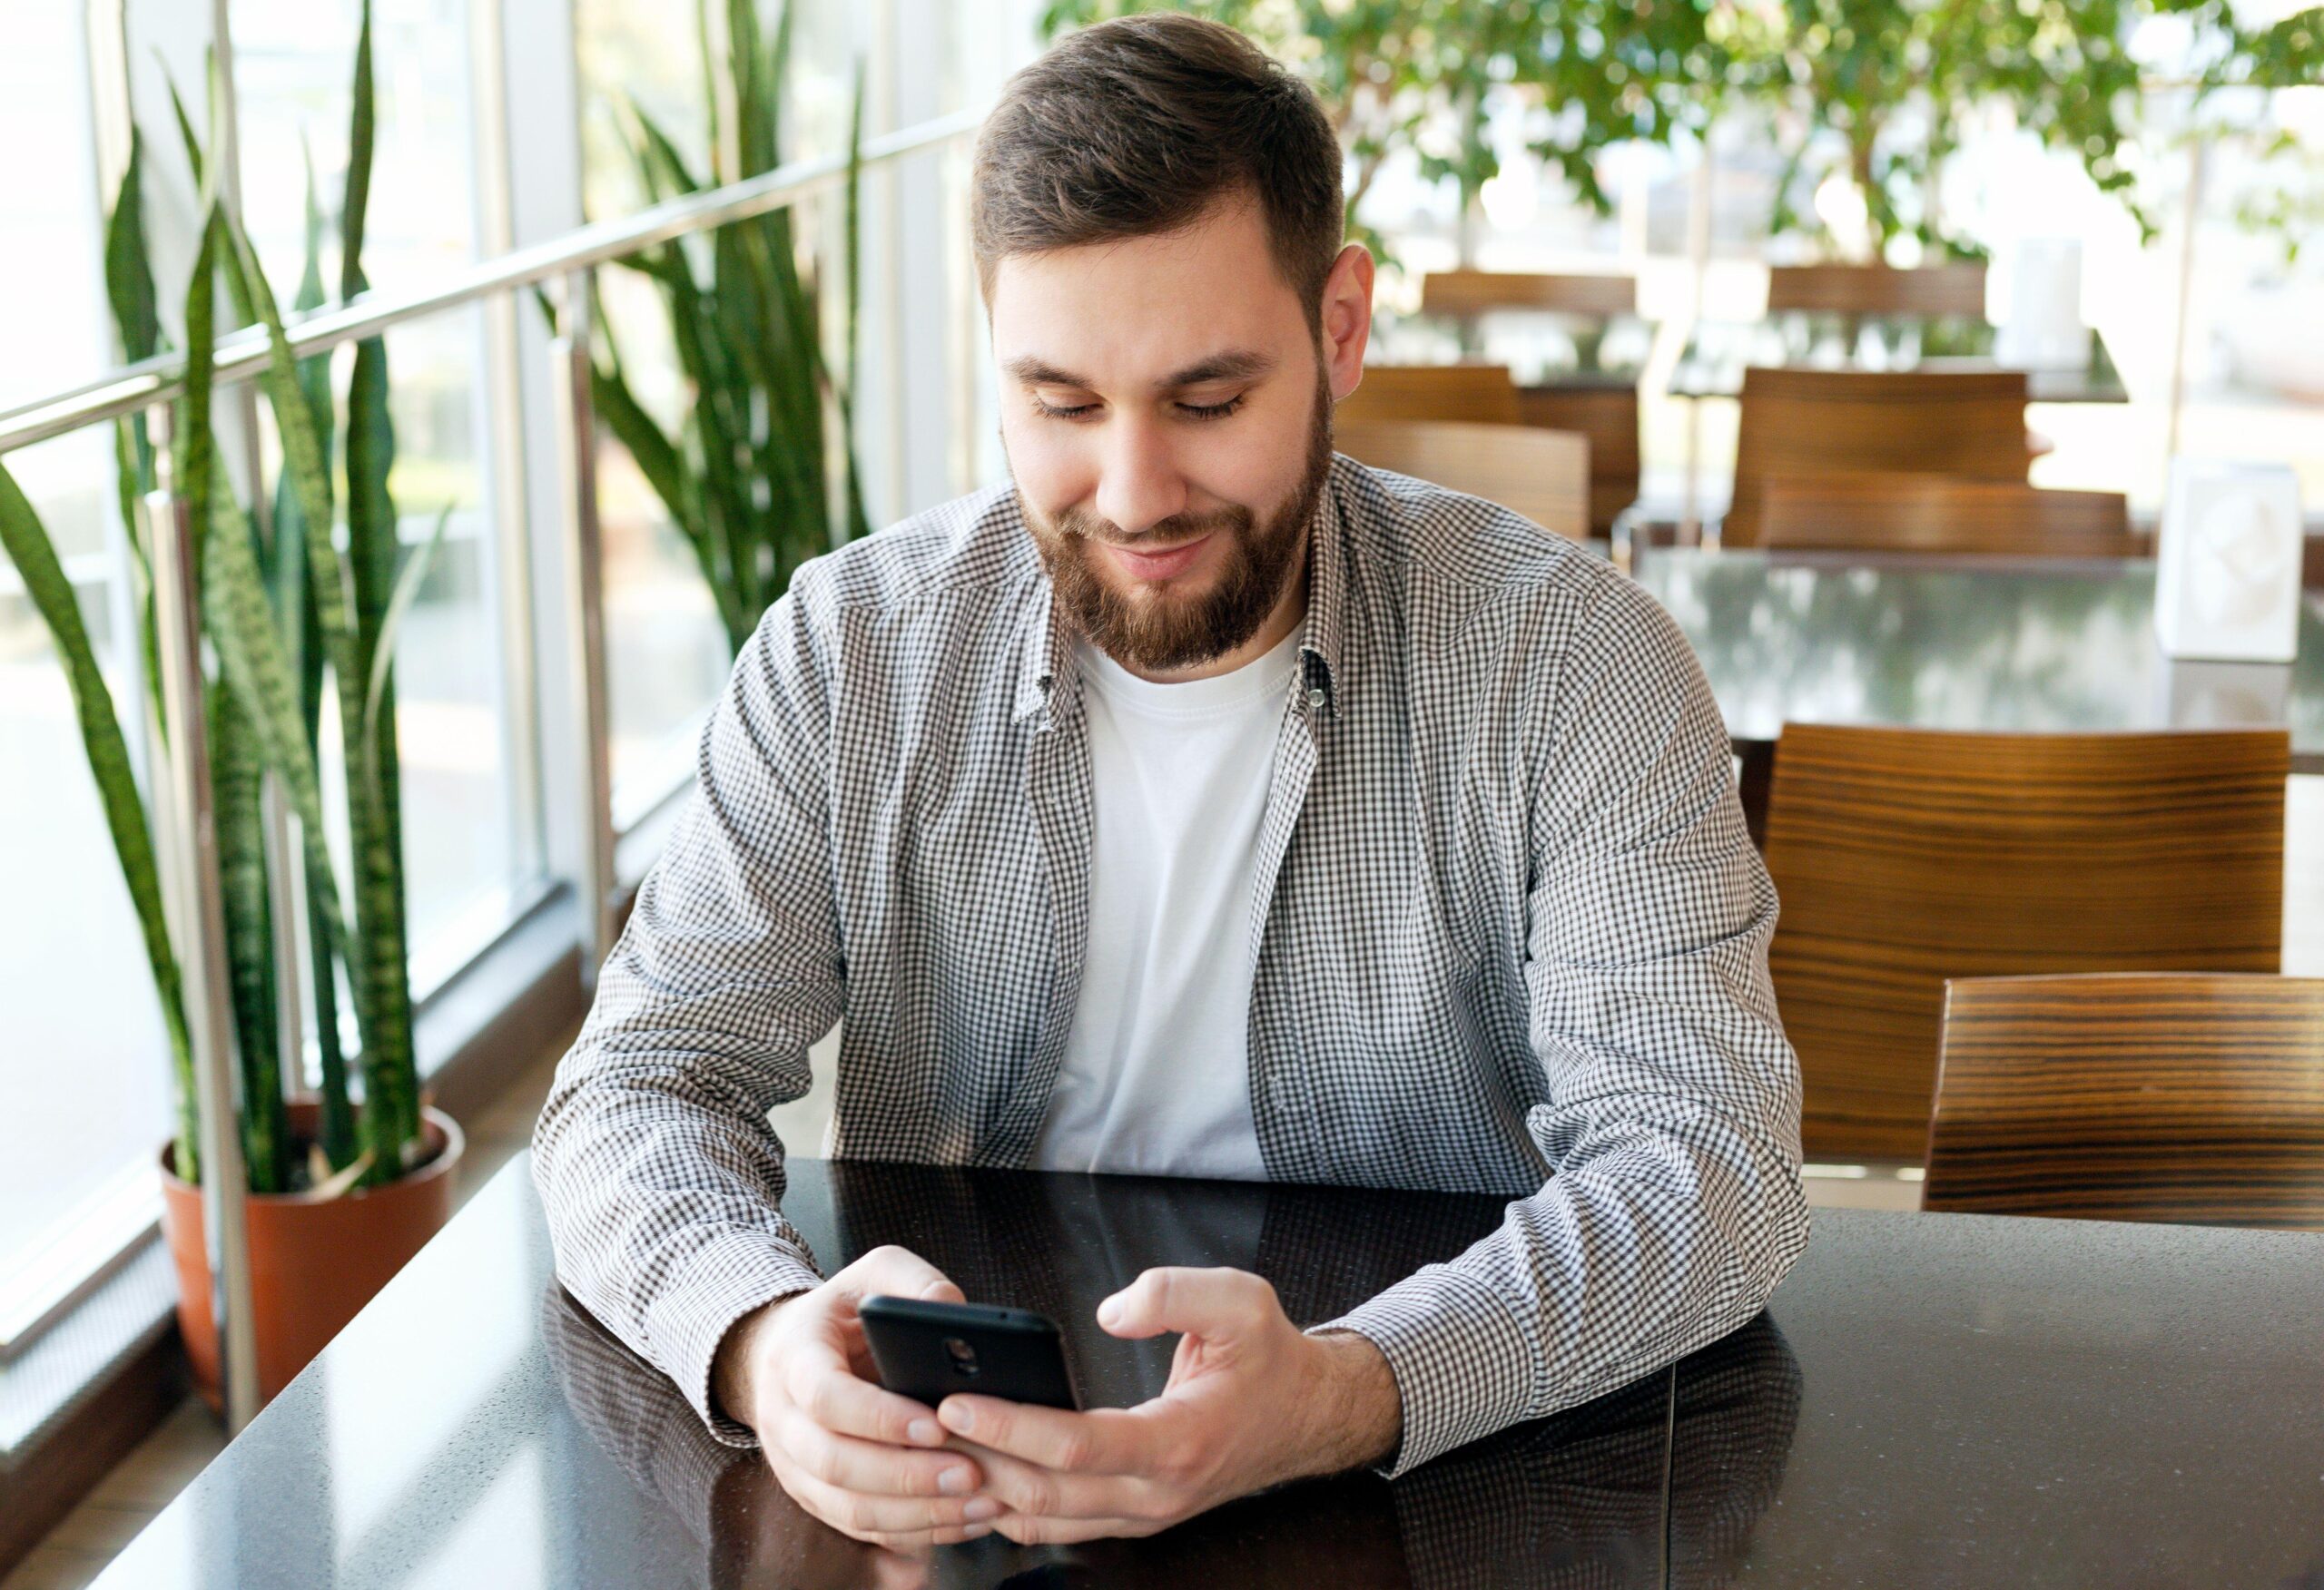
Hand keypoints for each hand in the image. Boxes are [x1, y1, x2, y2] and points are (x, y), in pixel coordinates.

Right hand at [713, 1245, 1000, 1551]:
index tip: (936, 1423)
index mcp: (793, 1358)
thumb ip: (914, 1282)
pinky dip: (914, 1530)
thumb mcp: (873, 1275)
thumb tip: (953, 1312)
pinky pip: (861, 1528)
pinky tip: (964, 1517)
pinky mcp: (816, 1497)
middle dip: (906, 1474)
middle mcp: (782, 1419)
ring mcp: (794, 1466)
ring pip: (848, 1507)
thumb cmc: (843, 1313)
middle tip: (971, 1471)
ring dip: (916, 1511)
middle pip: (835, 1463)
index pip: (825, 1397)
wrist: (790, 1352)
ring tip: (979, 1500)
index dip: (879, 1417)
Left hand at [933, 1267, 1401, 1545]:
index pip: (1079, 1447)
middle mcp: (1157, 1494)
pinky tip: (972, 1473)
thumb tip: (1108, 1312)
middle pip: (1046, 1495)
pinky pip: (1057, 1526)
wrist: (1306, 1418)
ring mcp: (1143, 1515)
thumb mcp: (1242, 1300)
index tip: (956, 1401)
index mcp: (1180, 1441)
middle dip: (976, 1460)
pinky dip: (1008, 1506)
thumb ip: (1176, 1294)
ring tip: (928, 1450)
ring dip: (984, 1489)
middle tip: (917, 1423)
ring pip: (1044, 1521)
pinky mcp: (1131, 1517)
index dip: (1013, 1426)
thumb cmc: (1269, 1357)